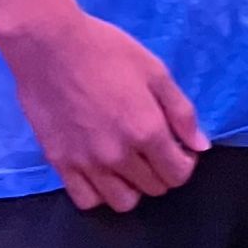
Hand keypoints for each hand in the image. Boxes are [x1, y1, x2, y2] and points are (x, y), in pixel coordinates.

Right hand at [0, 0, 209, 212]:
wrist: (48, 45)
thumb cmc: (106, 51)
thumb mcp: (155, 72)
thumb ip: (181, 113)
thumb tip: (200, 146)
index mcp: (147, 132)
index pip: (178, 174)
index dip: (185, 162)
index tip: (177, 146)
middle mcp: (119, 156)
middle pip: (154, 188)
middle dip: (161, 171)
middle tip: (153, 148)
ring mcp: (87, 163)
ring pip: (122, 202)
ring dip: (133, 187)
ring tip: (128, 163)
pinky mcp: (60, 163)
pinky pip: (86, 199)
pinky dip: (99, 192)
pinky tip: (101, 173)